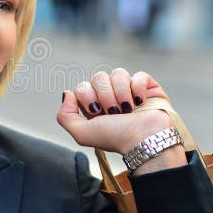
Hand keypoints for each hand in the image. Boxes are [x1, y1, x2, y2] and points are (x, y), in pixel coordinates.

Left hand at [56, 68, 186, 172]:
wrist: (144, 139)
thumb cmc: (116, 138)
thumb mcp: (82, 134)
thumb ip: (65, 116)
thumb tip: (67, 93)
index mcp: (95, 107)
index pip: (83, 87)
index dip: (88, 97)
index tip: (96, 112)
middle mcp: (111, 97)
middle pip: (99, 77)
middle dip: (105, 96)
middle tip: (114, 112)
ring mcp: (129, 91)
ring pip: (118, 73)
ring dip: (121, 92)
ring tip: (128, 109)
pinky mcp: (148, 87)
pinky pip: (139, 74)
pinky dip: (138, 87)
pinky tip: (140, 101)